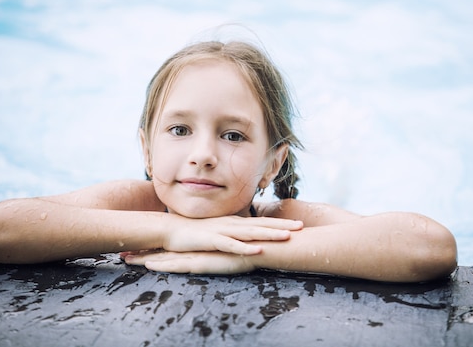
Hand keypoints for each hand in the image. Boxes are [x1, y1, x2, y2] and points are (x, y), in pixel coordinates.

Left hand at [124, 250, 255, 274]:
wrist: (258, 246)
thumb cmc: (243, 248)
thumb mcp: (224, 248)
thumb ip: (213, 248)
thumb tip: (206, 249)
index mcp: (195, 245)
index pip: (169, 246)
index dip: (151, 247)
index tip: (134, 247)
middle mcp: (192, 248)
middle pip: (160, 250)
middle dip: (139, 252)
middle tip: (120, 253)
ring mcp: (196, 254)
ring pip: (164, 258)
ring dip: (144, 258)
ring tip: (124, 259)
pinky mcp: (202, 262)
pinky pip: (178, 265)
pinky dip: (163, 265)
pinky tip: (149, 265)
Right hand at [162, 215, 302, 255]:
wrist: (170, 230)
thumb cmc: (195, 232)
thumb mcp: (218, 231)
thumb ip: (233, 233)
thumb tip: (248, 238)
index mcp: (235, 222)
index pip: (262, 221)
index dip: (280, 222)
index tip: (299, 223)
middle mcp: (232, 224)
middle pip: (261, 225)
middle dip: (282, 225)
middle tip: (302, 226)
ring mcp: (223, 231)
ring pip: (250, 233)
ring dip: (269, 234)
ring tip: (287, 237)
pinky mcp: (212, 240)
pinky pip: (231, 245)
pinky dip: (245, 248)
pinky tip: (258, 251)